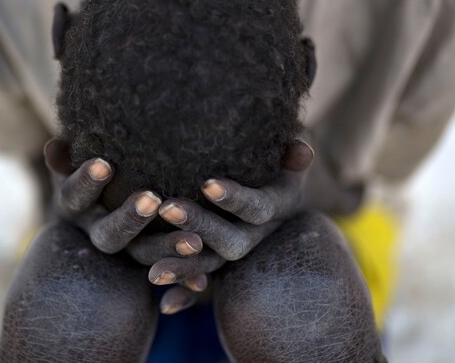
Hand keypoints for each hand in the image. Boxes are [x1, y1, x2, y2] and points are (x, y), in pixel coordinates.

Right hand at [44, 139, 211, 314]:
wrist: (108, 198)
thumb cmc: (94, 166)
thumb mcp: (75, 161)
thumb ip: (66, 158)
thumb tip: (54, 146)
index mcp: (75, 207)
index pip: (74, 196)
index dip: (85, 183)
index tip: (103, 164)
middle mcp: (97, 232)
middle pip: (109, 236)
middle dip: (129, 219)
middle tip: (151, 198)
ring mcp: (125, 250)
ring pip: (142, 255)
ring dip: (166, 249)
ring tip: (195, 241)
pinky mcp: (152, 262)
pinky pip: (167, 274)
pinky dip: (184, 278)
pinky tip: (202, 282)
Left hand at [145, 138, 314, 313]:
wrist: (273, 177)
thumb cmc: (274, 153)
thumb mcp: (284, 148)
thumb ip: (290, 152)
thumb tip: (300, 148)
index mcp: (278, 205)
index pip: (257, 208)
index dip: (235, 199)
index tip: (207, 185)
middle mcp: (259, 233)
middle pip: (232, 241)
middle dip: (200, 226)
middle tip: (168, 208)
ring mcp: (237, 247)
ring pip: (212, 264)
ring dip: (184, 270)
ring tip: (154, 275)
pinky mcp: (217, 257)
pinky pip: (203, 281)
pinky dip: (185, 295)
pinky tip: (165, 307)